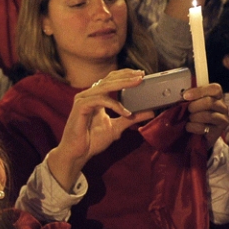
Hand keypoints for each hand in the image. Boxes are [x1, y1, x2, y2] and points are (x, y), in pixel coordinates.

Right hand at [47, 69, 153, 190]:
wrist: (77, 153)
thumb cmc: (92, 141)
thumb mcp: (117, 127)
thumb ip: (132, 119)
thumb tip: (151, 112)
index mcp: (96, 98)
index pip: (110, 80)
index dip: (125, 75)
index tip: (141, 74)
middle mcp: (88, 96)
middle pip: (108, 79)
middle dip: (126, 76)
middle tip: (142, 75)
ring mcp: (83, 100)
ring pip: (104, 86)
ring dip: (123, 84)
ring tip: (138, 83)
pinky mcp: (80, 107)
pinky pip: (99, 100)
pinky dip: (114, 104)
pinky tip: (126, 112)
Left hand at [182, 82, 228, 148]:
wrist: (197, 135)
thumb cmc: (194, 116)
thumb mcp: (191, 104)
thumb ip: (189, 98)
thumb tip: (182, 94)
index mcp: (216, 96)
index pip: (215, 89)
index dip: (199, 91)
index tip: (185, 96)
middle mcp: (222, 107)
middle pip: (210, 102)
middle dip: (194, 106)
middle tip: (188, 110)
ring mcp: (223, 119)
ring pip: (208, 115)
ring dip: (193, 117)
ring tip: (189, 119)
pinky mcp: (218, 131)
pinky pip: (203, 127)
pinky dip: (192, 127)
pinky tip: (189, 127)